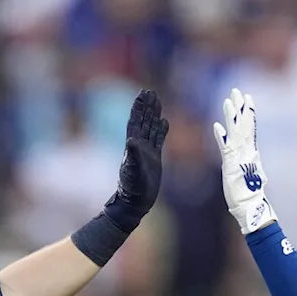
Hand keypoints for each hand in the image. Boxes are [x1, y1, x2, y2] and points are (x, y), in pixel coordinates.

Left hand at [104, 89, 168, 230]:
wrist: (135, 202)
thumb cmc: (131, 188)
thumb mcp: (132, 171)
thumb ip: (132, 155)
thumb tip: (132, 140)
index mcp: (133, 145)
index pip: (136, 122)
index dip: (138, 108)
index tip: (142, 94)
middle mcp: (139, 146)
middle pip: (143, 121)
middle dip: (146, 107)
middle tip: (149, 92)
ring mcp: (147, 152)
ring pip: (151, 128)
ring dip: (153, 115)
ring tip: (156, 101)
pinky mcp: (154, 159)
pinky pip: (159, 140)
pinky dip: (161, 130)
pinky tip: (164, 122)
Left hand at [213, 87, 276, 233]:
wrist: (249, 206)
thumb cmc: (248, 194)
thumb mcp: (247, 173)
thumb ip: (246, 162)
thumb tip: (250, 157)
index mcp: (251, 152)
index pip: (249, 128)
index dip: (249, 112)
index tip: (248, 98)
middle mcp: (247, 151)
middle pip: (244, 125)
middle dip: (240, 107)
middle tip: (237, 91)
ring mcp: (240, 157)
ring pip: (236, 131)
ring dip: (232, 116)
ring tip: (228, 100)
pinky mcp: (231, 165)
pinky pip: (225, 147)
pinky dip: (221, 136)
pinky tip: (217, 125)